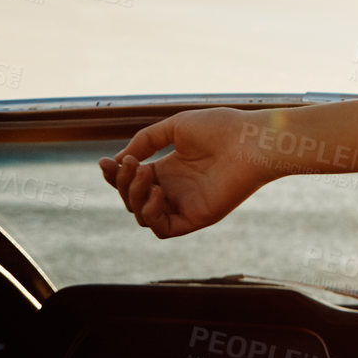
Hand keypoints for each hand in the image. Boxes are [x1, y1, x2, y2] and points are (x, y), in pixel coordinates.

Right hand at [98, 109, 273, 238]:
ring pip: (142, 215)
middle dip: (121, 183)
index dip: (114, 175)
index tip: (105, 162)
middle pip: (131, 198)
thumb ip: (145, 141)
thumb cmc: (221, 128)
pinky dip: (150, 214)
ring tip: (146, 173)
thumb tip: (119, 161)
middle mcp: (177, 189)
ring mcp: (186, 204)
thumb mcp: (174, 127)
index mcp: (171, 168)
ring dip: (132, 196)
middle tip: (132, 164)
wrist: (253, 140)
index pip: (132, 180)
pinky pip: (162, 229)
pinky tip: (157, 192)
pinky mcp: (197, 217)